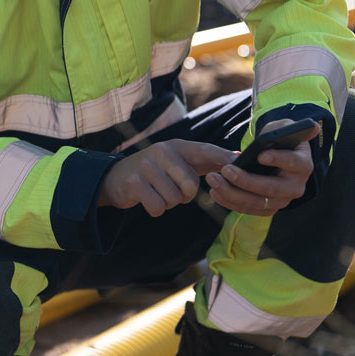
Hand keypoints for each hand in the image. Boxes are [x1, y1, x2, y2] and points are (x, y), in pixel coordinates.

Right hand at [97, 139, 235, 216]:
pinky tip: (147, 199)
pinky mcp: (133, 183)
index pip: (204, 150)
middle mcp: (161, 151)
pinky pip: (158, 207)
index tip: (239, 162)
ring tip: (158, 193)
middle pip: (190, 185)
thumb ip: (206, 160)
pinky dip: (156, 210)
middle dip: (185, 196)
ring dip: (169, 203)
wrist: (115, 178)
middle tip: (173, 191)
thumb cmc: (155, 172)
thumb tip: (238, 158)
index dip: (222, 157)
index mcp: (176, 146)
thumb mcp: (177, 162)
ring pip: (174, 199)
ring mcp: (146, 166)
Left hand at [205, 121, 314, 216]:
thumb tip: (293, 131)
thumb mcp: (282, 130)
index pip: (293, 162)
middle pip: (271, 187)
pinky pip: (248, 209)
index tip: (260, 156)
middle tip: (226, 170)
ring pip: (257, 202)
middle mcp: (296, 187)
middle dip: (246, 180)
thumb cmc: (279, 141)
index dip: (278, 159)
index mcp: (303, 165)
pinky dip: (230, 202)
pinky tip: (215, 192)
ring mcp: (282, 201)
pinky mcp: (268, 209)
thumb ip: (283, 129)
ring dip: (232, 193)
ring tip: (214, 180)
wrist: (278, 158)